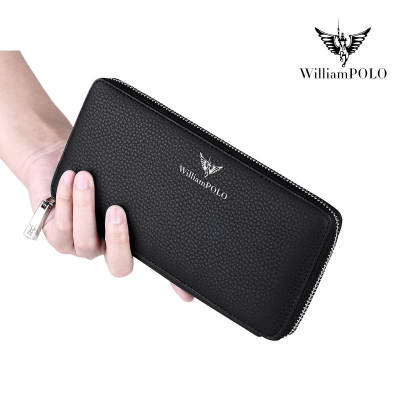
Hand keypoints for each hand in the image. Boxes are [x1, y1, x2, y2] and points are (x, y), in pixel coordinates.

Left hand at [25, 140, 192, 300]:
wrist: (57, 162)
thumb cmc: (94, 175)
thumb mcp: (121, 184)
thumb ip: (141, 194)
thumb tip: (183, 180)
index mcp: (125, 240)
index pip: (155, 264)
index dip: (171, 283)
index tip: (187, 295)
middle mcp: (104, 249)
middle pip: (118, 265)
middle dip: (118, 239)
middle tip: (118, 210)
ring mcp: (79, 245)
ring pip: (84, 240)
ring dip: (85, 207)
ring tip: (85, 178)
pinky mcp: (54, 234)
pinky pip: (60, 225)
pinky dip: (65, 200)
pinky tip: (70, 178)